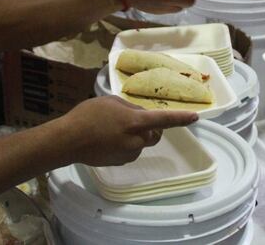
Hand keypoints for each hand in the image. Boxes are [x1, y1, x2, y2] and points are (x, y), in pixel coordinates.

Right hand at [53, 96, 197, 166]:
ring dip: (135, 135)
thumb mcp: (111, 102)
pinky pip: (130, 151)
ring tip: (113, 128)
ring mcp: (129, 154)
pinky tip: (108, 139)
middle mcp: (136, 140)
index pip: (164, 119)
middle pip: (155, 134)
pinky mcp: (121, 162)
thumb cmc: (88, 115)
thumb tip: (140, 114)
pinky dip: (125, 144)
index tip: (195, 117)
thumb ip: (131, 108)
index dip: (181, 118)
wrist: (68, 141)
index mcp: (136, 122)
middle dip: (152, 127)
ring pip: (141, 142)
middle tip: (133, 118)